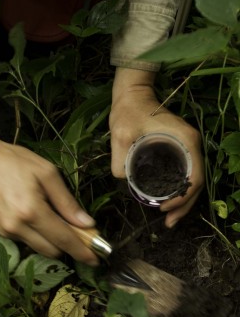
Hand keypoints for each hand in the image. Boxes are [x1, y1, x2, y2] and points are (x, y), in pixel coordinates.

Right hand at [0, 122, 98, 265]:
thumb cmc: (15, 161)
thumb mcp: (46, 173)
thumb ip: (67, 201)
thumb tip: (86, 223)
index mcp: (32, 211)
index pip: (63, 239)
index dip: (82, 251)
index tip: (96, 259)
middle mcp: (18, 227)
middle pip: (52, 250)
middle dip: (68, 245)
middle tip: (78, 231)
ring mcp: (6, 231)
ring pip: (38, 247)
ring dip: (52, 240)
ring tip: (56, 219)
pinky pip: (25, 240)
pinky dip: (37, 234)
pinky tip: (36, 215)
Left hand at [109, 68, 203, 227]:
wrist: (133, 95)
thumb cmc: (128, 111)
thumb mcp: (121, 135)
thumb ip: (119, 160)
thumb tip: (123, 181)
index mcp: (185, 141)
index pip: (194, 177)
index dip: (182, 197)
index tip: (164, 208)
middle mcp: (190, 145)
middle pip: (196, 182)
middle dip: (184, 205)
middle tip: (169, 222)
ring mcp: (186, 146)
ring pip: (191, 179)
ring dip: (183, 200)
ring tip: (169, 218)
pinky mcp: (178, 147)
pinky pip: (183, 173)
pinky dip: (178, 188)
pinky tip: (167, 199)